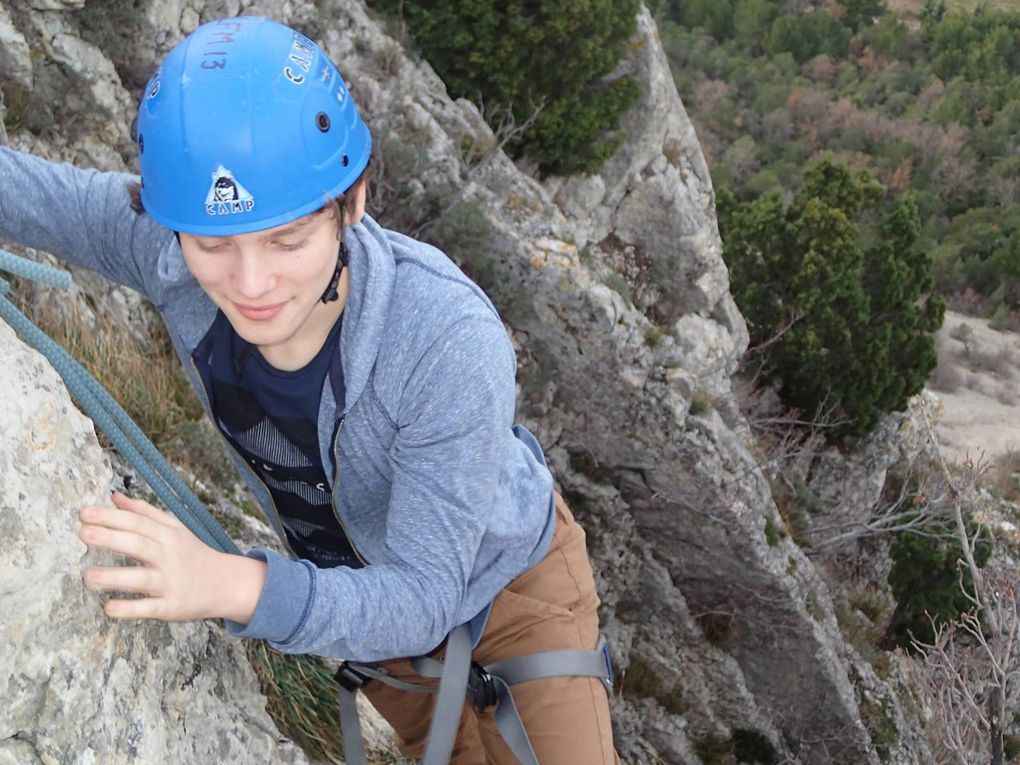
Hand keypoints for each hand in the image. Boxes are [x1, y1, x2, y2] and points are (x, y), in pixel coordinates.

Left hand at [78, 491, 265, 622]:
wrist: (225, 583)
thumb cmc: (192, 553)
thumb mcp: (174, 528)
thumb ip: (144, 513)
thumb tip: (115, 497)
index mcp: (168, 535)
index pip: (137, 522)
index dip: (111, 517)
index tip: (84, 514)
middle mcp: (169, 557)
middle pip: (139, 545)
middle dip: (111, 538)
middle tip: (83, 533)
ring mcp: (170, 583)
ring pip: (141, 579)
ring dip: (115, 577)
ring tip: (88, 576)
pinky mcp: (171, 607)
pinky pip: (149, 608)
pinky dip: (130, 609)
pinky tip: (109, 608)